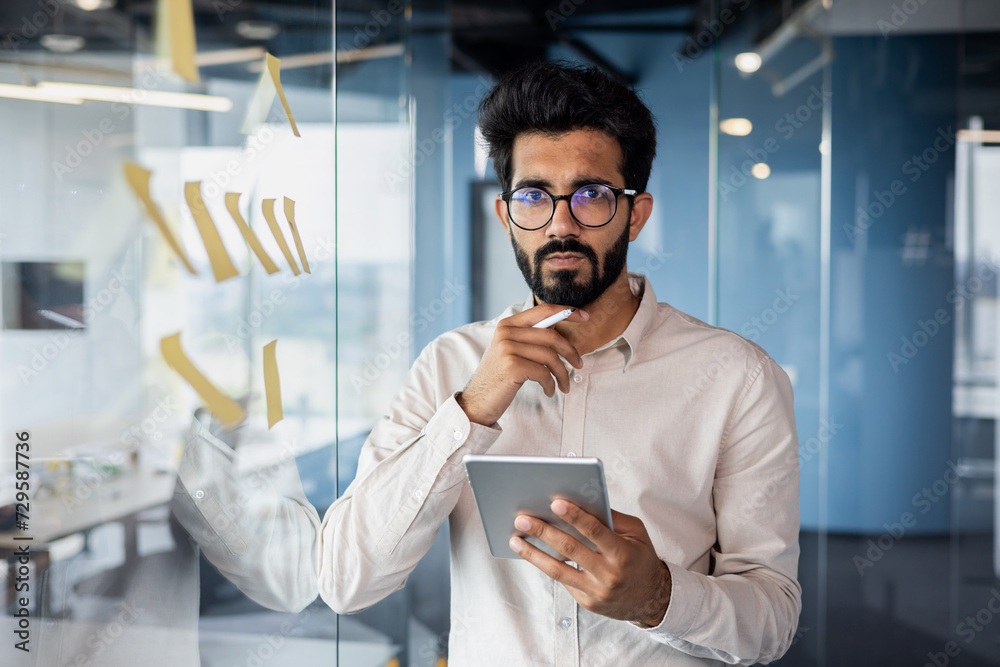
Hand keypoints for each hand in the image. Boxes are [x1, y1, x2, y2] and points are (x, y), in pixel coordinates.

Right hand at [457, 305, 587, 425]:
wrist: (477, 402)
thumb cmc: (499, 378)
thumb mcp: (511, 352)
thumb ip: (530, 339)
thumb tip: (560, 334)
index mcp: (507, 324)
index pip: (543, 311)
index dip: (567, 311)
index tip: (585, 317)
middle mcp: (506, 332)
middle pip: (551, 336)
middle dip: (570, 352)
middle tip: (579, 364)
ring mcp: (507, 348)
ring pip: (550, 356)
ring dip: (562, 374)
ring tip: (564, 385)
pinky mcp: (512, 365)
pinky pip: (544, 372)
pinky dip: (551, 384)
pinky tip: (549, 391)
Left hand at [509, 500, 670, 626]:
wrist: (651, 599)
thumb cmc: (640, 558)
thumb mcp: (636, 533)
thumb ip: (612, 518)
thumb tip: (582, 500)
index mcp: (623, 553)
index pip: (596, 531)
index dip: (575, 516)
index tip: (555, 503)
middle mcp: (609, 575)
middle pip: (571, 550)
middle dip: (544, 532)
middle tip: (522, 519)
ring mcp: (597, 592)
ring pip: (558, 571)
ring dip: (533, 554)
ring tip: (514, 540)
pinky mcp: (587, 602)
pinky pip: (564, 581)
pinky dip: (547, 565)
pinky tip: (531, 552)